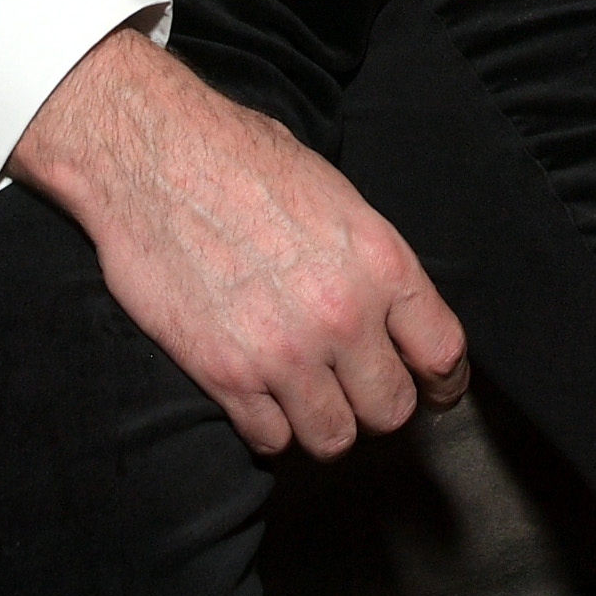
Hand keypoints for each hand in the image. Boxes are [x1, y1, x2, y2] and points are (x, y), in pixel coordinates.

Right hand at [12, 30, 469, 459]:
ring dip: (320, 419)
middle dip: (375, 401)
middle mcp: (342, 316)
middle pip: (391, 409)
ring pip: (332, 437)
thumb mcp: (333, 192)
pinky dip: (265, 424)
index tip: (433, 391)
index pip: (443, 354)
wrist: (152, 156)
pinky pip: (269, 439)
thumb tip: (388, 310)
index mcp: (380, 261)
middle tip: (352, 384)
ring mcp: (284, 352)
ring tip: (303, 392)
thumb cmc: (239, 157)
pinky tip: (256, 392)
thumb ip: (368, 261)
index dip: (443, 383)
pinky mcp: (225, 374)